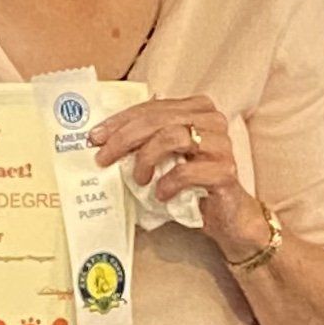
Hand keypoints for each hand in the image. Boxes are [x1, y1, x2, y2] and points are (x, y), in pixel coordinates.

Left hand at [89, 96, 270, 266]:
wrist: (229, 217)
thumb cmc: (193, 185)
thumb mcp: (166, 158)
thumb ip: (147, 141)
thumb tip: (104, 139)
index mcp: (197, 109)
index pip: (152, 107)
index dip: (120, 121)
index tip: (95, 137)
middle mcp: (212, 121)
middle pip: (159, 119)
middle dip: (124, 138)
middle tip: (104, 158)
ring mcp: (221, 145)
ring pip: (173, 137)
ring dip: (146, 158)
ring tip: (138, 179)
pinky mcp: (225, 171)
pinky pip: (187, 171)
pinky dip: (167, 183)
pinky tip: (160, 195)